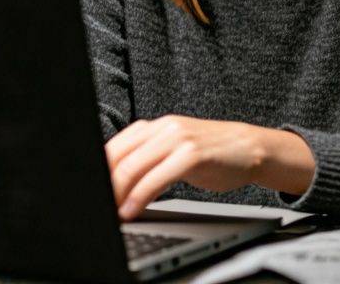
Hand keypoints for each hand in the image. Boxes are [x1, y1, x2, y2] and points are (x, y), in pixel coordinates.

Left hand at [105, 115, 313, 219]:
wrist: (249, 147)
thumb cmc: (210, 153)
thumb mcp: (174, 151)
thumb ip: (147, 160)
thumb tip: (115, 184)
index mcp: (153, 127)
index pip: (113, 148)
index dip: (98, 172)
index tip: (90, 193)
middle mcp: (162, 128)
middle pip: (118, 157)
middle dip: (104, 186)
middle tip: (97, 207)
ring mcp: (178, 139)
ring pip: (134, 166)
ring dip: (117, 193)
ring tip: (112, 212)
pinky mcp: (192, 154)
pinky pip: (157, 177)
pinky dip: (140, 196)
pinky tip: (133, 209)